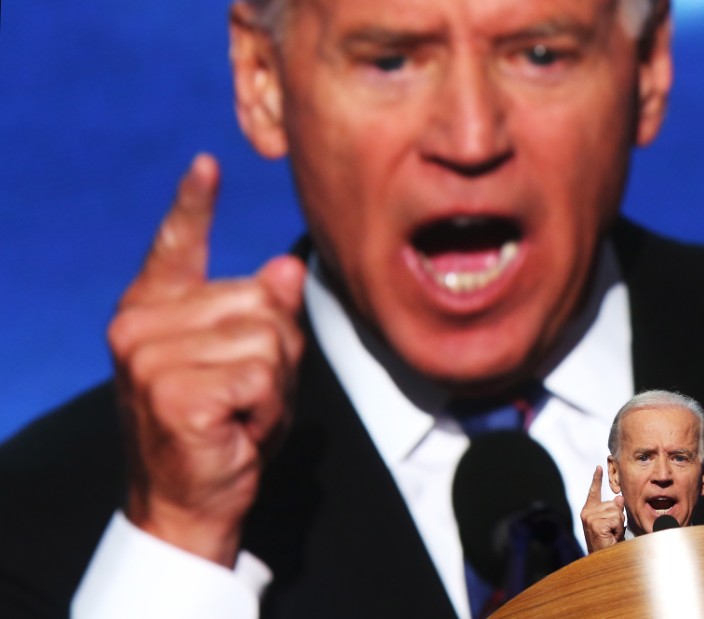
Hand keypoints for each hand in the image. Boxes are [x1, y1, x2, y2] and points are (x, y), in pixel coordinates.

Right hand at [108, 154, 305, 566]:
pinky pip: (262, 376)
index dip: (193, 205)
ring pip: (267, 338)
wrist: (190, 500)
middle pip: (259, 300)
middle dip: (275, 352)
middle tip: (245, 394)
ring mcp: (150, 357)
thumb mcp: (250, 361)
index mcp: (153, 310)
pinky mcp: (174, 391)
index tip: (208, 165)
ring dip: (274, 384)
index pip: (175, 246)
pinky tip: (239, 428)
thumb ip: (264, 314)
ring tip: (241, 412)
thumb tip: (287, 269)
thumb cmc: (222, 427)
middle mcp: (140, 325)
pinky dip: (269, 408)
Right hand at [580, 465, 624, 552]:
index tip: (599, 467)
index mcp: (589, 510)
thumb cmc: (608, 542)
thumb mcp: (612, 522)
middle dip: (618, 517)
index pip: (594, 491)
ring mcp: (590, 517)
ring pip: (616, 511)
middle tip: (612, 531)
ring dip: (618, 524)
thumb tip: (619, 498)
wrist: (603, 558)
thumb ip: (614, 509)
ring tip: (611, 534)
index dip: (597, 479)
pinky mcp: (596, 523)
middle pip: (613, 504)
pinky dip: (618, 528)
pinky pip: (616, 519)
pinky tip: (610, 536)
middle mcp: (587, 512)